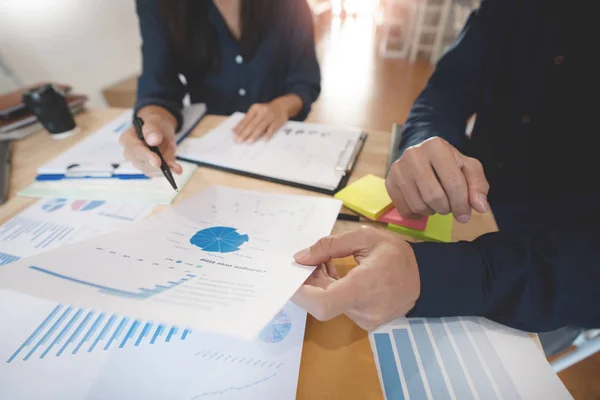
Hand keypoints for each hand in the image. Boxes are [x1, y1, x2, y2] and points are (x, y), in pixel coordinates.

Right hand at [119, 106, 181, 175]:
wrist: (160, 130)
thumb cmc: (154, 124)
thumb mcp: (154, 122)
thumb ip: (152, 130)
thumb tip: (153, 140)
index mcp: (127, 139)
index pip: (135, 149)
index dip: (146, 156)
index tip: (158, 162)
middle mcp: (130, 153)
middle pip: (142, 164)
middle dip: (158, 164)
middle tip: (172, 162)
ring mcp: (138, 163)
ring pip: (151, 170)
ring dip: (165, 165)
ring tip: (174, 157)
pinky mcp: (148, 169)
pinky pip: (158, 173)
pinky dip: (169, 170)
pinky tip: (177, 168)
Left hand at [233, 102, 288, 142]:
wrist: (282, 106)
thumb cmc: (266, 111)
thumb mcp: (255, 112)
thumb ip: (246, 120)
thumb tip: (234, 130)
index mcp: (255, 108)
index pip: (246, 120)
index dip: (240, 128)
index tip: (235, 136)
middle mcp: (262, 112)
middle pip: (252, 124)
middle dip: (244, 133)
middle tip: (239, 141)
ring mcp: (270, 117)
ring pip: (260, 127)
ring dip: (254, 135)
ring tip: (248, 142)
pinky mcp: (277, 122)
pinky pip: (271, 129)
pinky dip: (267, 135)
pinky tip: (263, 140)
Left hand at [292, 226, 420, 330]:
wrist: (425, 278)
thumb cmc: (396, 254)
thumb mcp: (365, 237)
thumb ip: (330, 246)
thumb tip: (300, 257)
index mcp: (366, 285)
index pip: (324, 303)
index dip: (301, 292)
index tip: (292, 274)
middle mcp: (364, 309)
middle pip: (320, 303)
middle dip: (308, 281)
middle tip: (312, 259)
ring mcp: (365, 320)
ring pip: (327, 305)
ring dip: (318, 284)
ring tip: (326, 263)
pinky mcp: (364, 323)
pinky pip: (337, 307)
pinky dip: (329, 290)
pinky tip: (336, 274)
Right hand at [386, 137, 489, 223]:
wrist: (423, 156)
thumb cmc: (448, 163)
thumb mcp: (468, 168)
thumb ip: (478, 186)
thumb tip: (481, 207)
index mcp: (436, 146)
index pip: (453, 183)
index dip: (462, 204)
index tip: (465, 214)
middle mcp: (413, 154)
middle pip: (434, 197)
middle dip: (447, 208)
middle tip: (450, 207)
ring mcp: (398, 169)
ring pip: (419, 206)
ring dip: (432, 211)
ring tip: (437, 203)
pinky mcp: (389, 182)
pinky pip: (405, 210)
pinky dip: (417, 214)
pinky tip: (423, 204)